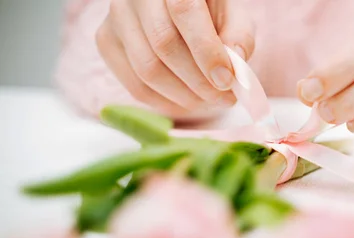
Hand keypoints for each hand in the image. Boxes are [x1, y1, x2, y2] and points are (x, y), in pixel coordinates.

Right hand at [96, 0, 254, 115]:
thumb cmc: (208, 9)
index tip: (227, 81)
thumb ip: (238, 36)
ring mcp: (116, 17)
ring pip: (147, 70)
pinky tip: (188, 102)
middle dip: (199, 81)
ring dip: (184, 97)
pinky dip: (165, 102)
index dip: (207, 51)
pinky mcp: (106, 41)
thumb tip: (234, 70)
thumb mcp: (231, 13)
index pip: (184, 11)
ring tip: (211, 101)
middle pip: (163, 45)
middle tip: (225, 98)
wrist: (172, 7)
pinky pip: (134, 85)